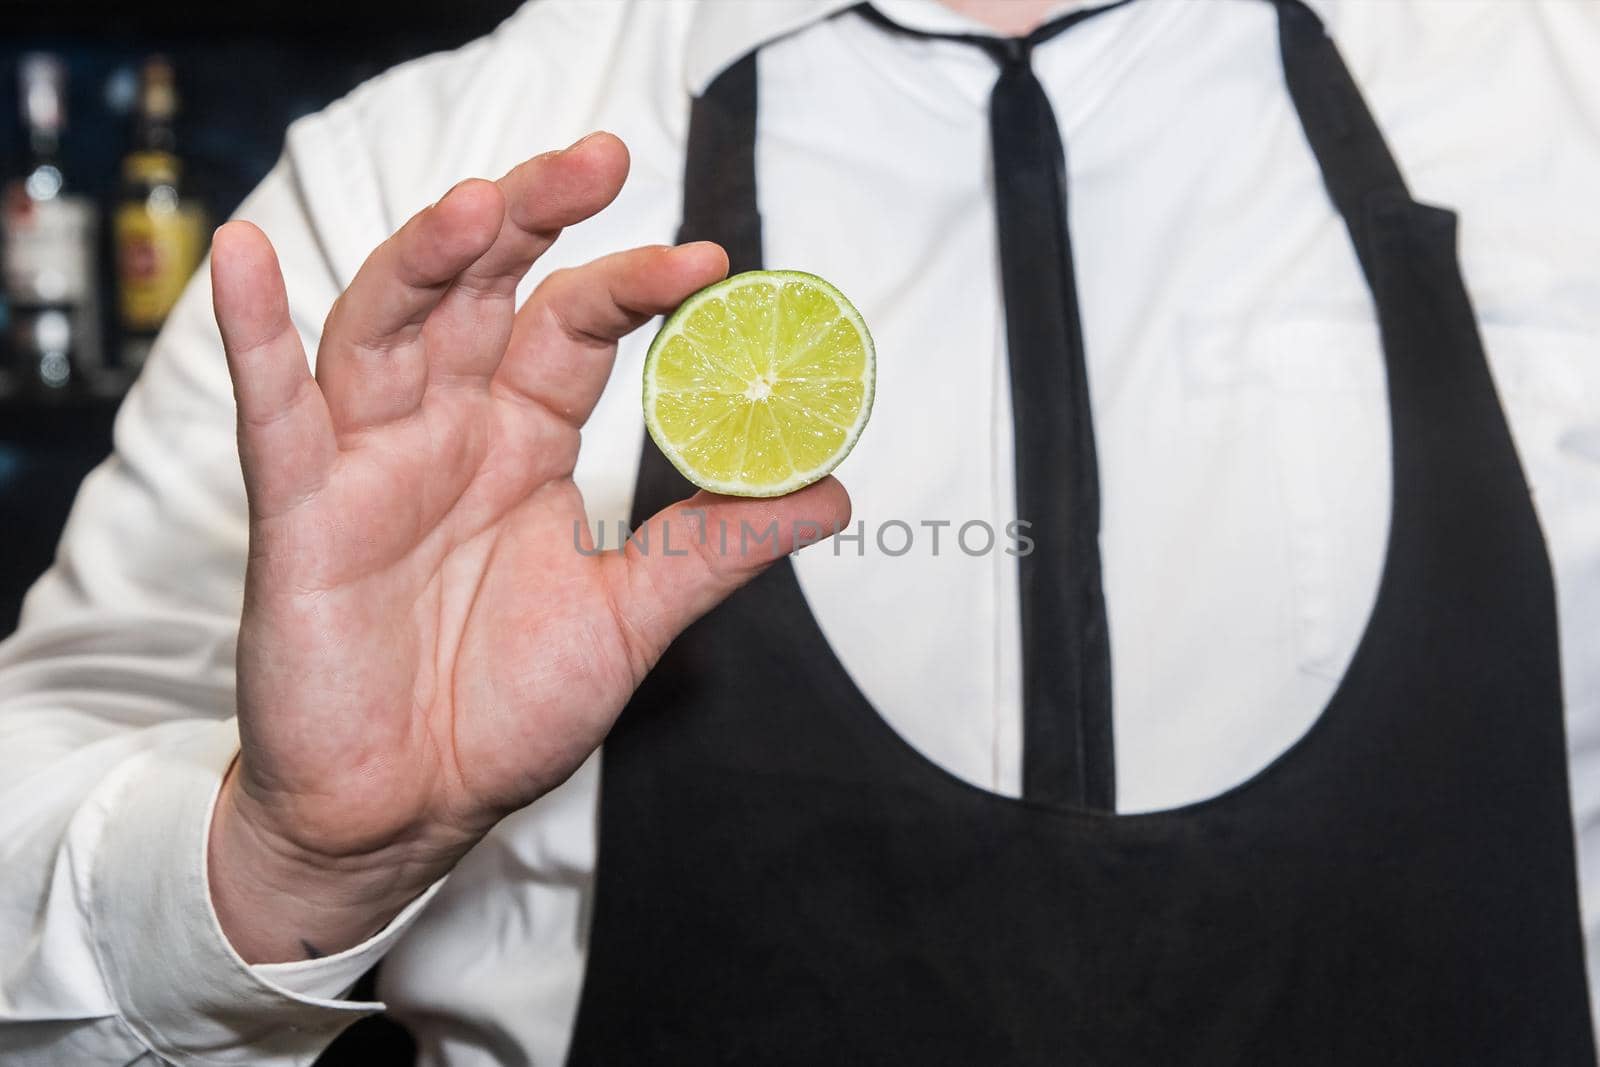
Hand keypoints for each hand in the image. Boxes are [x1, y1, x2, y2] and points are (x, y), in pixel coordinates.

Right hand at [206, 133, 849, 961]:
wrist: (409, 812)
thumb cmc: (503, 710)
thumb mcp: (632, 616)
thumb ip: (720, 547)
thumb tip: (832, 492)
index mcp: (525, 443)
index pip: (577, 328)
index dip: (634, 286)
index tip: (708, 263)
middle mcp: (448, 431)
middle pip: (484, 291)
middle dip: (537, 219)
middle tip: (601, 160)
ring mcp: (370, 462)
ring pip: (388, 325)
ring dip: (428, 257)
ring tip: (485, 205)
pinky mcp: (300, 515)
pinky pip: (270, 413)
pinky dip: (251, 332)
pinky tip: (243, 255)